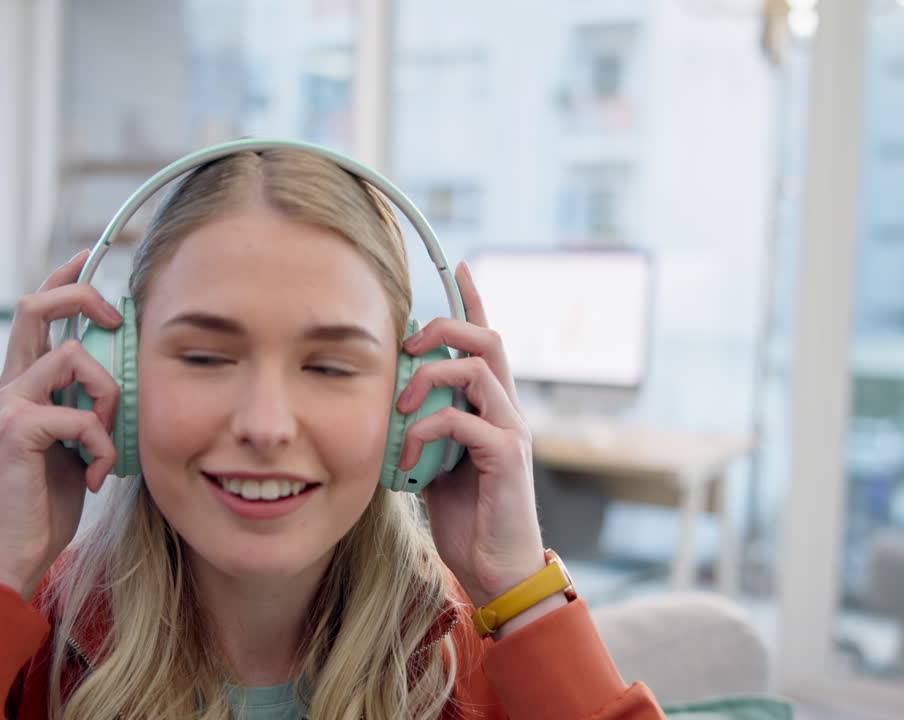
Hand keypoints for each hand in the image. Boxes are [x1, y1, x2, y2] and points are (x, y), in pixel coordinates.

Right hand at [0, 250, 123, 599]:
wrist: (13, 554)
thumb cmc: (48, 504)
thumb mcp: (76, 445)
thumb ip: (88, 410)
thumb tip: (125, 384)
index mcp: (25, 386)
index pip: (37, 315)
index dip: (62, 280)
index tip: (88, 256)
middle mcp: (10, 386)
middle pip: (35, 307)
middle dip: (80, 295)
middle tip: (116, 317)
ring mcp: (9, 405)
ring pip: (73, 357)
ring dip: (108, 396)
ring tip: (105, 442)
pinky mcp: (16, 430)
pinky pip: (78, 414)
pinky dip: (101, 444)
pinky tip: (96, 475)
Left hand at [396, 261, 551, 622]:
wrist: (496, 567)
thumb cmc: (467, 516)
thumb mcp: (436, 460)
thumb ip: (425, 426)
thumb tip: (393, 401)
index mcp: (490, 405)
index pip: (486, 339)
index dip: (474, 299)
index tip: (460, 264)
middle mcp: (507, 409)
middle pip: (487, 338)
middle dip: (444, 325)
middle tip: (406, 343)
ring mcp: (511, 429)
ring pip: (475, 369)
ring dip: (428, 376)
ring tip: (400, 405)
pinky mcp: (507, 456)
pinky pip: (464, 419)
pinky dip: (427, 429)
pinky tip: (408, 454)